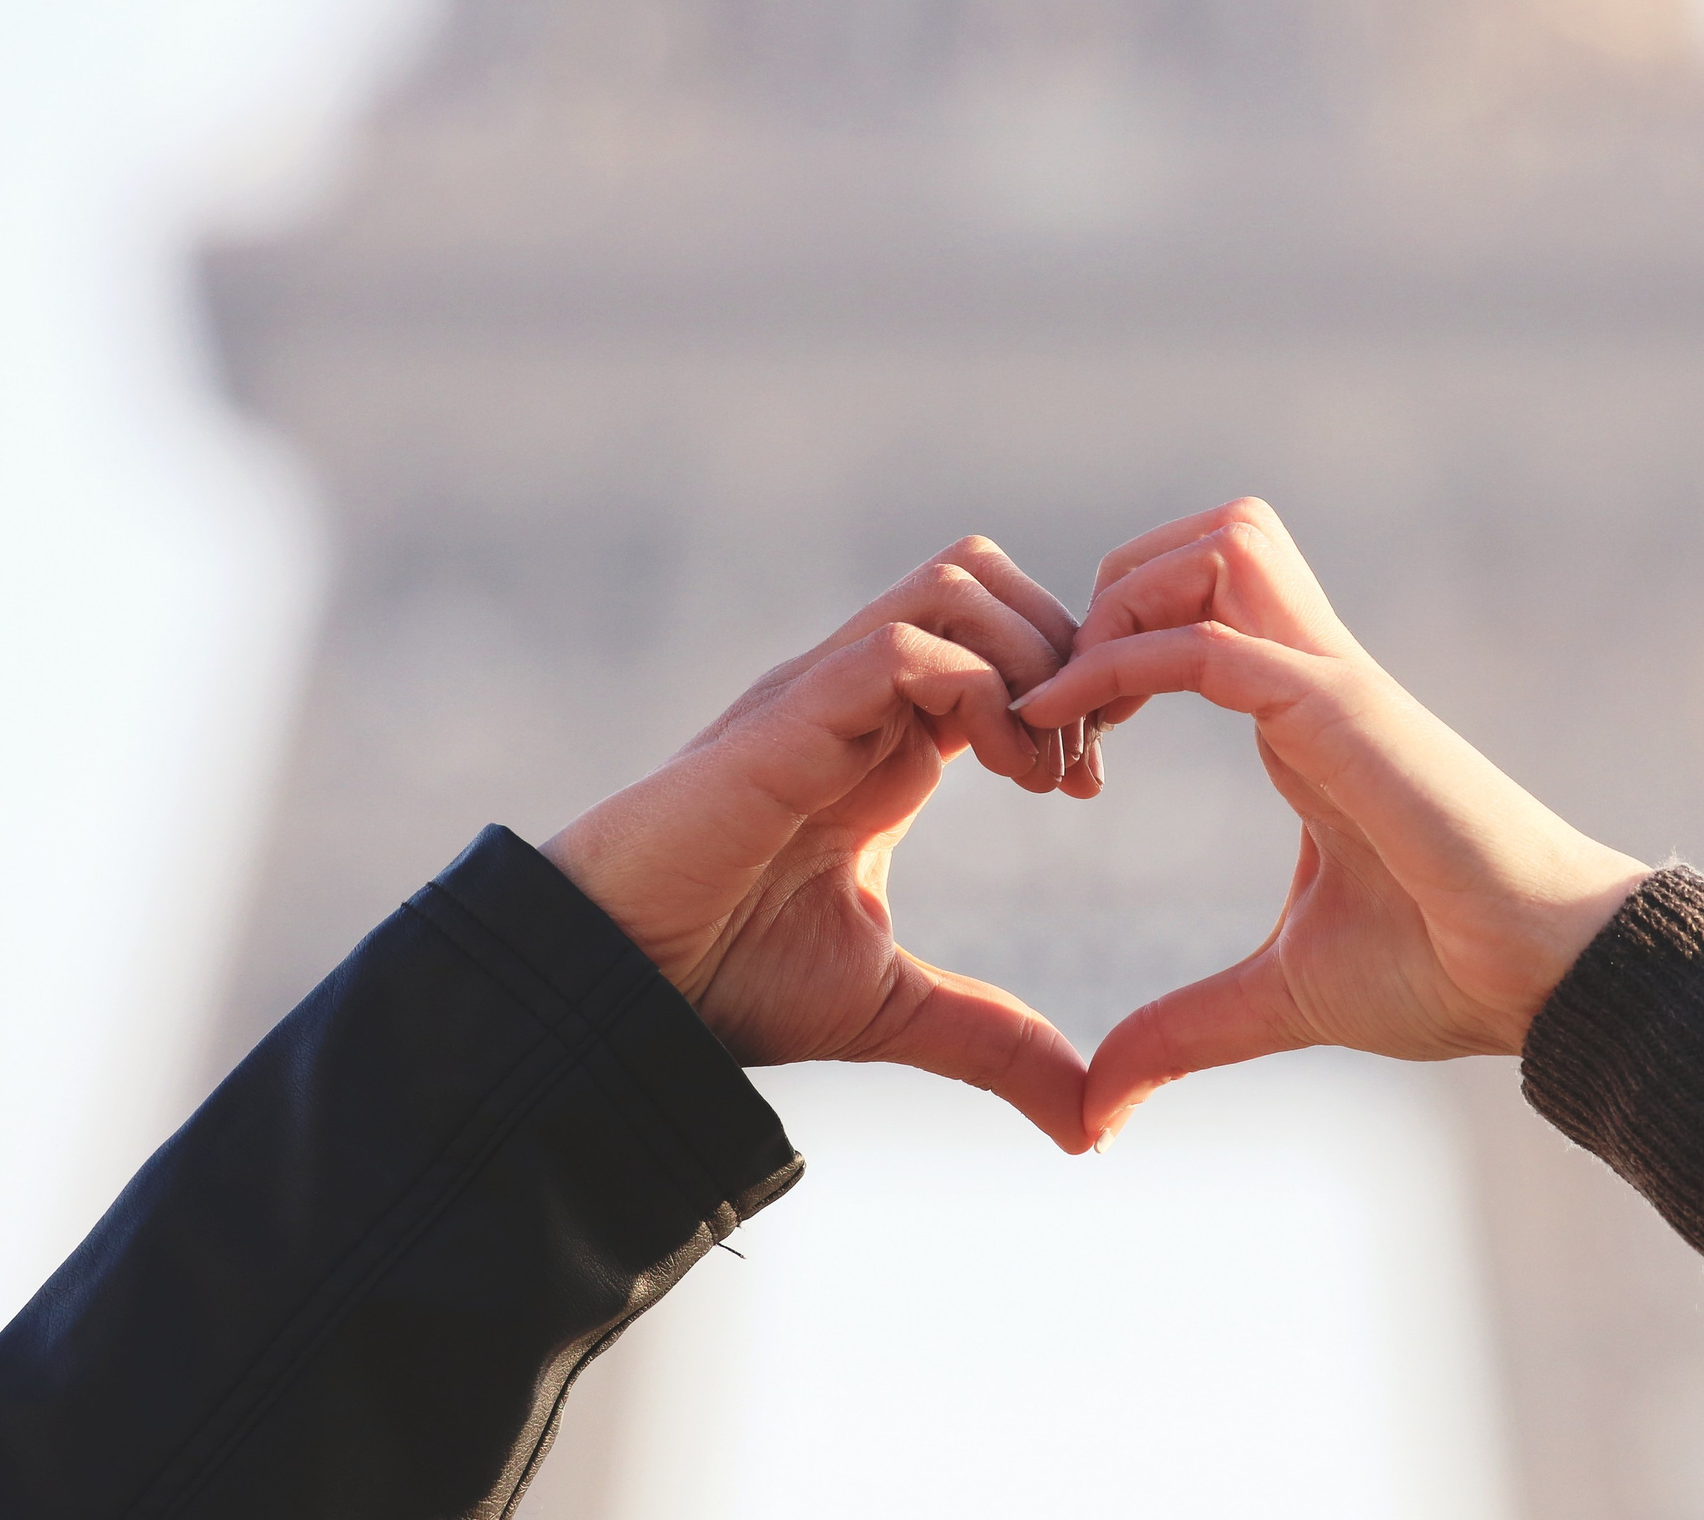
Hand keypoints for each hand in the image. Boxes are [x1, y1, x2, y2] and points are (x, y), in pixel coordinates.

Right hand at [541, 537, 1100, 1152]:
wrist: (613, 992)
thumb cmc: (725, 983)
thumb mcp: (893, 1009)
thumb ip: (995, 1044)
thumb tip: (1091, 1124)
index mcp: (882, 742)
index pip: (995, 641)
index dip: (1066, 689)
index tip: (1090, 785)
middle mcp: (855, 697)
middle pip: (986, 579)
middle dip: (1065, 652)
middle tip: (1083, 764)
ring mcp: (822, 695)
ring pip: (958, 584)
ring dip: (1031, 661)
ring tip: (1044, 772)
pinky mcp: (790, 718)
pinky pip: (906, 646)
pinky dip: (983, 689)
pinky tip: (1005, 774)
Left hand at [1012, 500, 1651, 1149]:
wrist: (1550, 982)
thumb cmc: (1445, 973)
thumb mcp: (1279, 999)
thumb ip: (1184, 1032)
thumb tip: (1095, 1106)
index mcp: (1303, 717)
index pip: (1198, 606)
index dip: (1108, 651)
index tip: (1056, 754)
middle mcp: (1315, 678)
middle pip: (1204, 537)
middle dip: (1110, 594)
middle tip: (1057, 705)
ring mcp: (1333, 685)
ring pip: (1217, 545)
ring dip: (1122, 607)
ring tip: (1069, 708)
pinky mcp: (1344, 713)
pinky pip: (1214, 644)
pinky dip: (1126, 666)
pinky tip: (1072, 733)